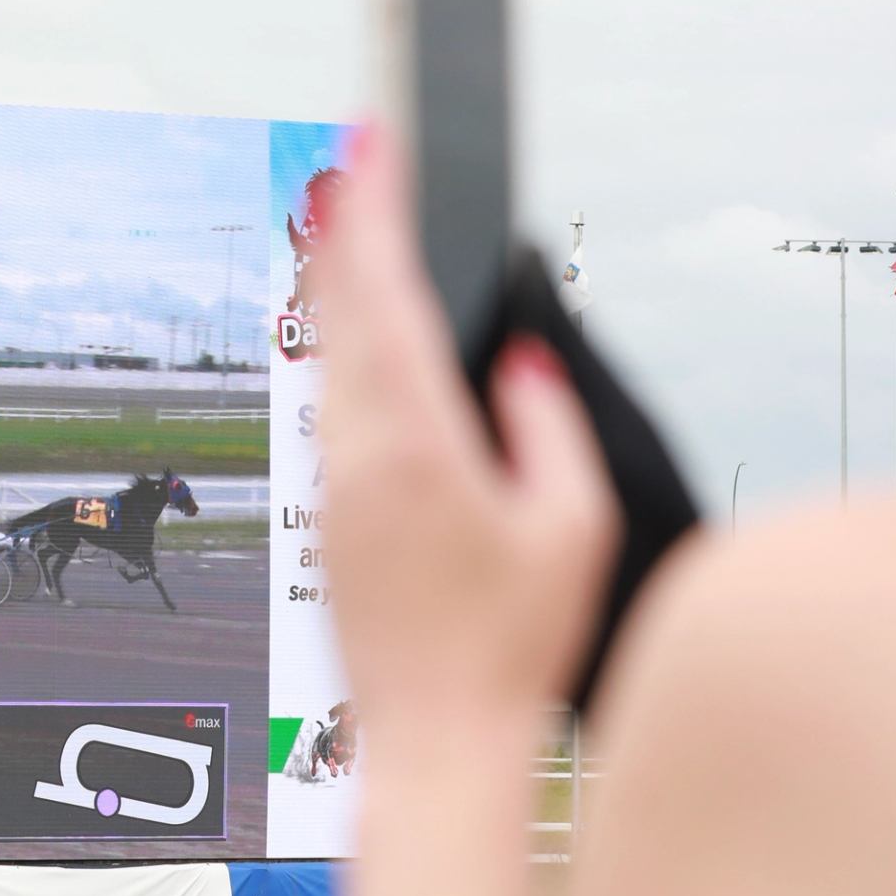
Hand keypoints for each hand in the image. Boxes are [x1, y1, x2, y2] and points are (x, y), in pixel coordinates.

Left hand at [317, 126, 619, 733]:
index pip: (387, 305)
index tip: (371, 157)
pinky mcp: (329, 521)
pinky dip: (334, 355)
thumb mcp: (570, 527)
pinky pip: (327, 413)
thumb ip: (545, 427)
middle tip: (346, 166)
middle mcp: (357, 461)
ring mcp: (334, 492)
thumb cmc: (505, 647)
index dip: (374, 222)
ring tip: (341, 228)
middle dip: (343, 233)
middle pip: (339, 321)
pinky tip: (344, 342)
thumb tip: (518, 360)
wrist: (433, 737)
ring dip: (333, 290)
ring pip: (325, 365)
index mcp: (417, 449)